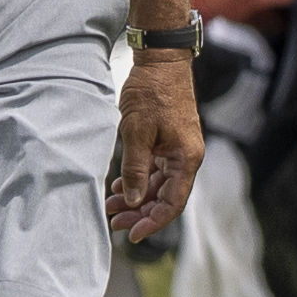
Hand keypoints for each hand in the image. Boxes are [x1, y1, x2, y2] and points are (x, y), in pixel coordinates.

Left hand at [105, 50, 205, 239]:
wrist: (161, 61)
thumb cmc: (152, 92)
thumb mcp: (137, 132)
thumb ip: (135, 169)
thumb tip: (133, 200)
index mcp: (185, 158)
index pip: (173, 202)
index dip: (153, 222)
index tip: (132, 234)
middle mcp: (186, 158)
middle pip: (166, 197)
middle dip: (140, 213)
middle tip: (114, 222)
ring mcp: (178, 150)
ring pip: (159, 185)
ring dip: (137, 198)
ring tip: (111, 206)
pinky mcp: (168, 142)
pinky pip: (155, 170)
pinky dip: (139, 180)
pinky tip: (119, 186)